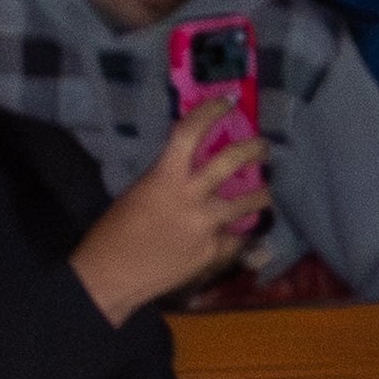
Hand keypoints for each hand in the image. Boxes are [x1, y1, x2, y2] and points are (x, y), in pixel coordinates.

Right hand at [73, 107, 267, 317]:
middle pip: (231, 162)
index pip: (190, 134)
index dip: (210, 112)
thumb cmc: (115, 233)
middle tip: (263, 145)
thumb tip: (191, 169)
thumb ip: (167, 180)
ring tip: (266, 192)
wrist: (113, 277)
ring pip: (248, 203)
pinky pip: (237, 237)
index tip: (226, 102)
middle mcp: (191, 198)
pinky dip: (238, 232)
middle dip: (253, 149)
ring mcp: (206, 227)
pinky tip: (241, 232)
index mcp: (164, 178)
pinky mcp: (214, 253)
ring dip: (261, 194)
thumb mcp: (139, 194)